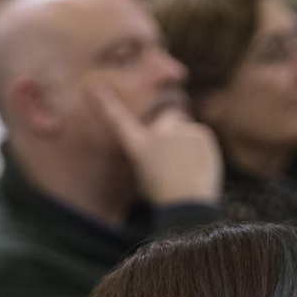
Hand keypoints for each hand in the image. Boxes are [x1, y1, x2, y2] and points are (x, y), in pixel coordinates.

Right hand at [91, 87, 220, 205]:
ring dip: (187, 140)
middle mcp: (157, 133)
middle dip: (173, 125)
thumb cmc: (165, 198)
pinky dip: (201, 147)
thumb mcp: (145, 176)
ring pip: (186, 128)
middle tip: (178, 154)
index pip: (118, 120)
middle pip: (168, 115)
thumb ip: (149, 152)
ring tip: (188, 168)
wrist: (189, 207)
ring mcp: (180, 131)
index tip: (94, 89)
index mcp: (138, 147)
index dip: (106, 104)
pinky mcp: (201, 132)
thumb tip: (160, 136)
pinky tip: (198, 165)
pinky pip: (200, 134)